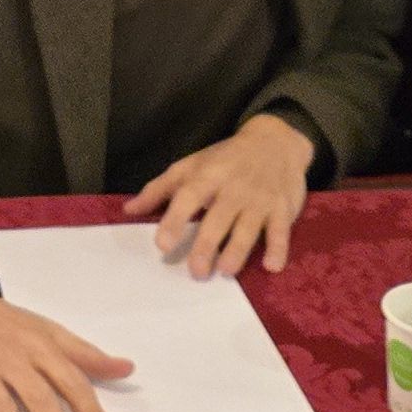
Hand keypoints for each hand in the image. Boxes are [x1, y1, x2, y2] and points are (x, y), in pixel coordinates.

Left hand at [124, 115, 313, 278]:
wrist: (276, 141)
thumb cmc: (225, 158)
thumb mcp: (191, 165)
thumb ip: (160, 189)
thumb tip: (129, 210)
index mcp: (208, 176)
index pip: (188, 197)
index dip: (174, 219)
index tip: (162, 244)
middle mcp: (233, 188)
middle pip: (218, 218)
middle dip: (207, 244)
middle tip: (196, 271)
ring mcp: (260, 199)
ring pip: (248, 227)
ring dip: (238, 249)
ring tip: (226, 271)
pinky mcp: (282, 208)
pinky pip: (281, 229)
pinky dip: (278, 247)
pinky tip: (272, 266)